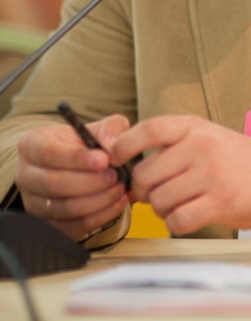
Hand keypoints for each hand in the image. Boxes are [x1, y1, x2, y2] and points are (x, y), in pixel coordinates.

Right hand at [16, 115, 130, 241]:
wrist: (75, 165)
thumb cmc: (84, 144)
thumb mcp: (96, 127)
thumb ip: (109, 129)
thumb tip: (113, 145)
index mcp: (32, 145)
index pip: (49, 153)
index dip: (77, 158)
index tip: (104, 160)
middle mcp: (27, 176)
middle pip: (55, 184)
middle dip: (90, 182)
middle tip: (115, 176)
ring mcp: (34, 203)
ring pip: (65, 209)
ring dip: (98, 201)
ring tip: (119, 188)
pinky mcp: (48, 224)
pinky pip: (74, 227)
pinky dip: (100, 217)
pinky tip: (117, 203)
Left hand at [111, 115, 250, 236]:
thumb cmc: (237, 159)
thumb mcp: (206, 136)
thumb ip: (172, 145)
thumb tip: (128, 166)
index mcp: (194, 128)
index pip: (150, 130)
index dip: (125, 144)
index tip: (114, 157)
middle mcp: (201, 147)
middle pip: (146, 174)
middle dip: (143, 190)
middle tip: (154, 193)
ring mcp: (210, 175)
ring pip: (159, 200)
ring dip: (161, 209)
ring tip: (178, 202)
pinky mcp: (219, 203)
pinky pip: (178, 220)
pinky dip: (176, 223)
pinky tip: (187, 216)